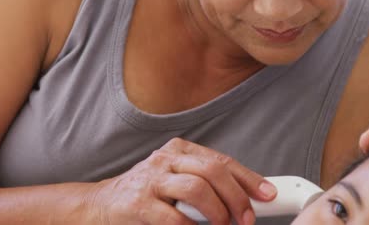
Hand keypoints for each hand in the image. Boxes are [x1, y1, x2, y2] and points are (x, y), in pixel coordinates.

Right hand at [86, 138, 277, 224]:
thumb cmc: (146, 194)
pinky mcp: (138, 204)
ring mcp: (150, 181)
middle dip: (237, 197)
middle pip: (212, 170)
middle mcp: (165, 160)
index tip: (267, 195)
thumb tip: (244, 197)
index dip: (248, 178)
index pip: (221, 160)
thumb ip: (204, 182)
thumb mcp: (174, 179)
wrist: (101, 206)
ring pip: (197, 189)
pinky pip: (175, 219)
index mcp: (178, 150)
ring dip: (218, 212)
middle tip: (247, 218)